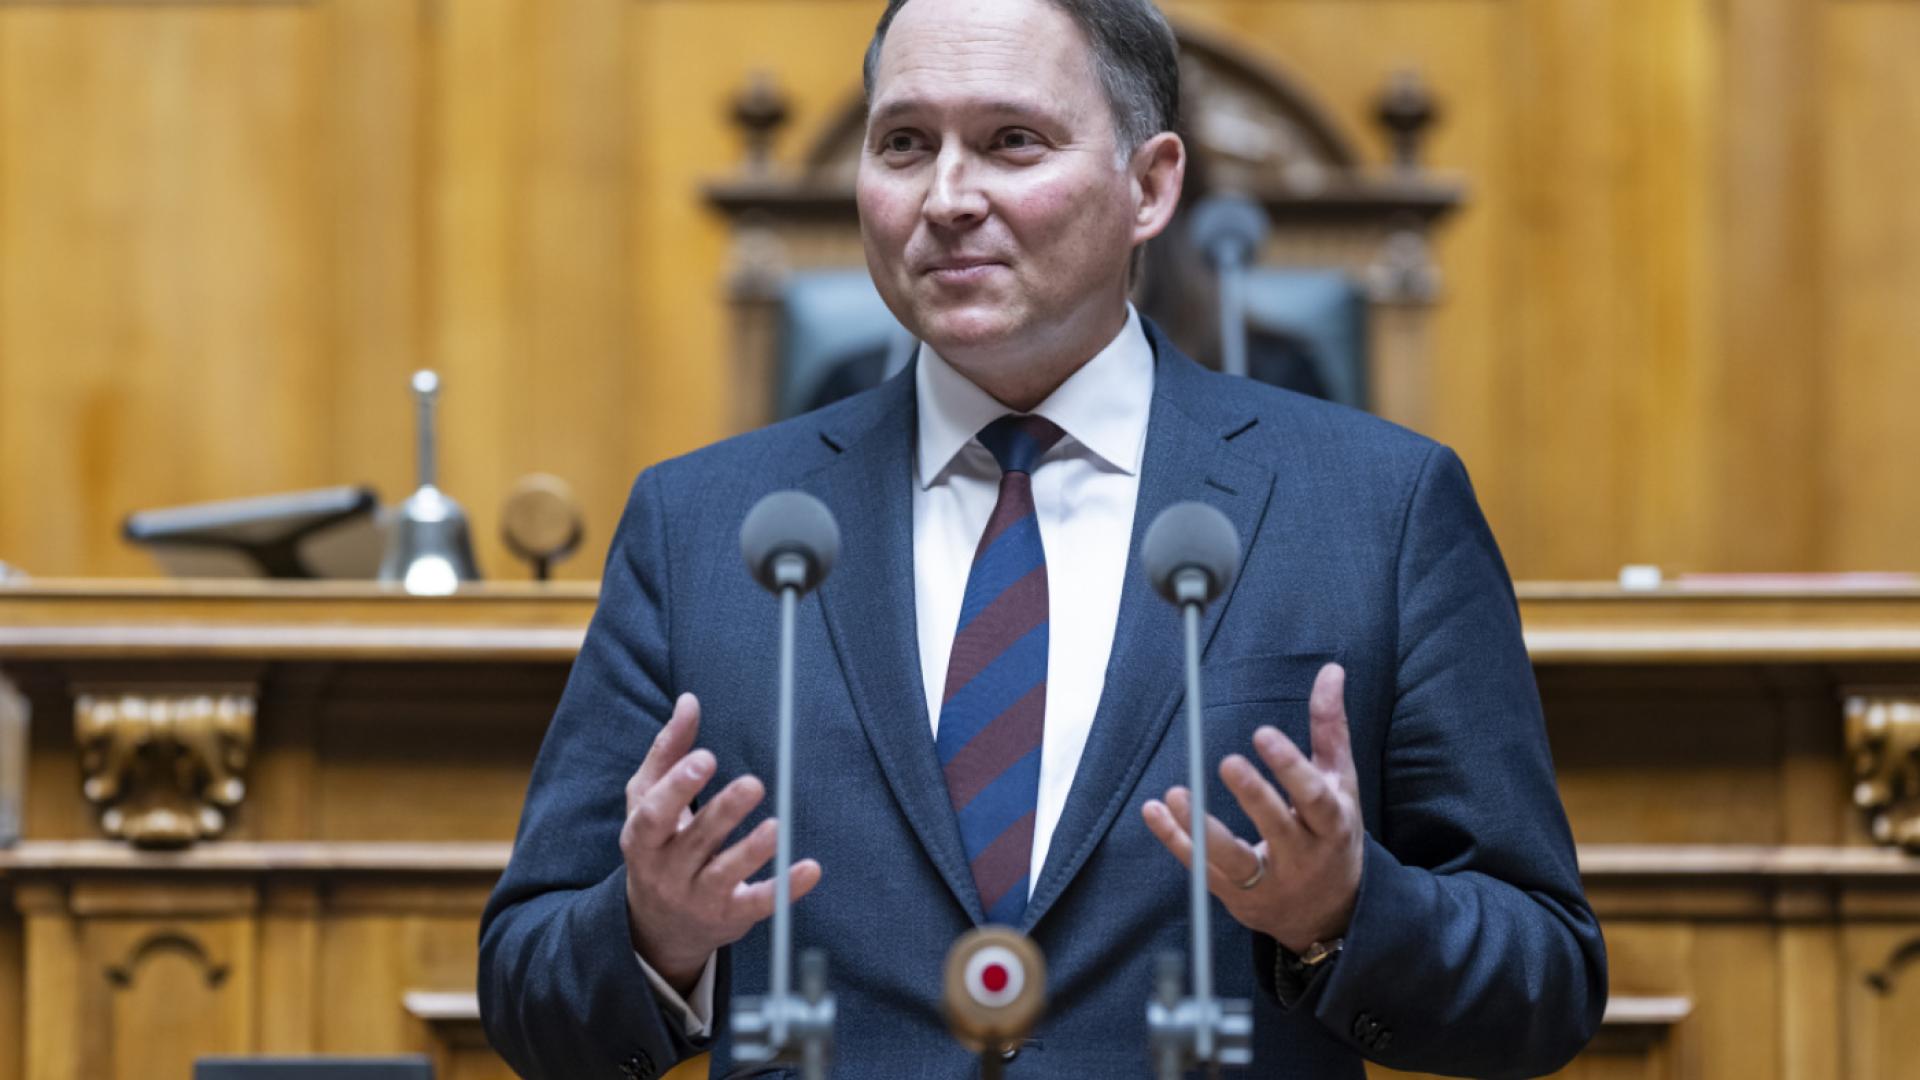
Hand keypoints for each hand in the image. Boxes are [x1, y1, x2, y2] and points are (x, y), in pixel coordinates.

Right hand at [621, 692, 821, 993]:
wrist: (659, 925)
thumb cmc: (658, 844)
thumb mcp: (648, 801)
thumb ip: (668, 752)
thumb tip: (689, 701)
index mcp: (642, 838)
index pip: (654, 814)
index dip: (677, 788)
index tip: (705, 758)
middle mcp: (666, 871)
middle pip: (695, 841)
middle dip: (723, 812)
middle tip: (753, 783)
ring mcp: (698, 898)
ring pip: (725, 875)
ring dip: (751, 851)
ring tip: (777, 826)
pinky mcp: (730, 917)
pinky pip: (758, 903)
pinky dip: (785, 888)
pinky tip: (811, 868)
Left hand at [1142, 663, 1363, 952]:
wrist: (1331, 912)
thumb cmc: (1331, 832)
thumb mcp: (1339, 783)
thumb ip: (1330, 728)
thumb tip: (1330, 669)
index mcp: (1332, 824)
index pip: (1314, 798)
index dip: (1290, 768)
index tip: (1263, 735)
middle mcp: (1302, 856)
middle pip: (1277, 827)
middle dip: (1253, 796)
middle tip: (1226, 762)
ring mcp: (1268, 881)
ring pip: (1234, 860)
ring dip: (1202, 829)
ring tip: (1175, 794)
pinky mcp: (1237, 896)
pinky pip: (1202, 870)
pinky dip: (1176, 841)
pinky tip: (1154, 811)